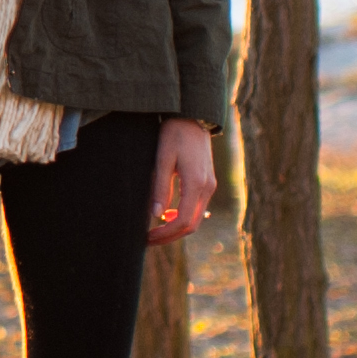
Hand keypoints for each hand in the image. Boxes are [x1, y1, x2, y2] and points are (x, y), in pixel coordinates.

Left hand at [146, 117, 215, 244]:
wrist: (193, 117)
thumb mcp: (163, 158)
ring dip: (176, 228)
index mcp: (196, 183)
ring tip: (154, 231)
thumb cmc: (174, 134)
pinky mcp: (207, 182)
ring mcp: (210, 186)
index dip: (165, 233)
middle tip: (148, 240)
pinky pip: (197, 208)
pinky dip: (183, 217)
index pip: (182, 221)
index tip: (147, 237)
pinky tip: (167, 215)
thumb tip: (156, 215)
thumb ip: (161, 187)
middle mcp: (207, 188)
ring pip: (196, 218)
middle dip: (170, 236)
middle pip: (191, 225)